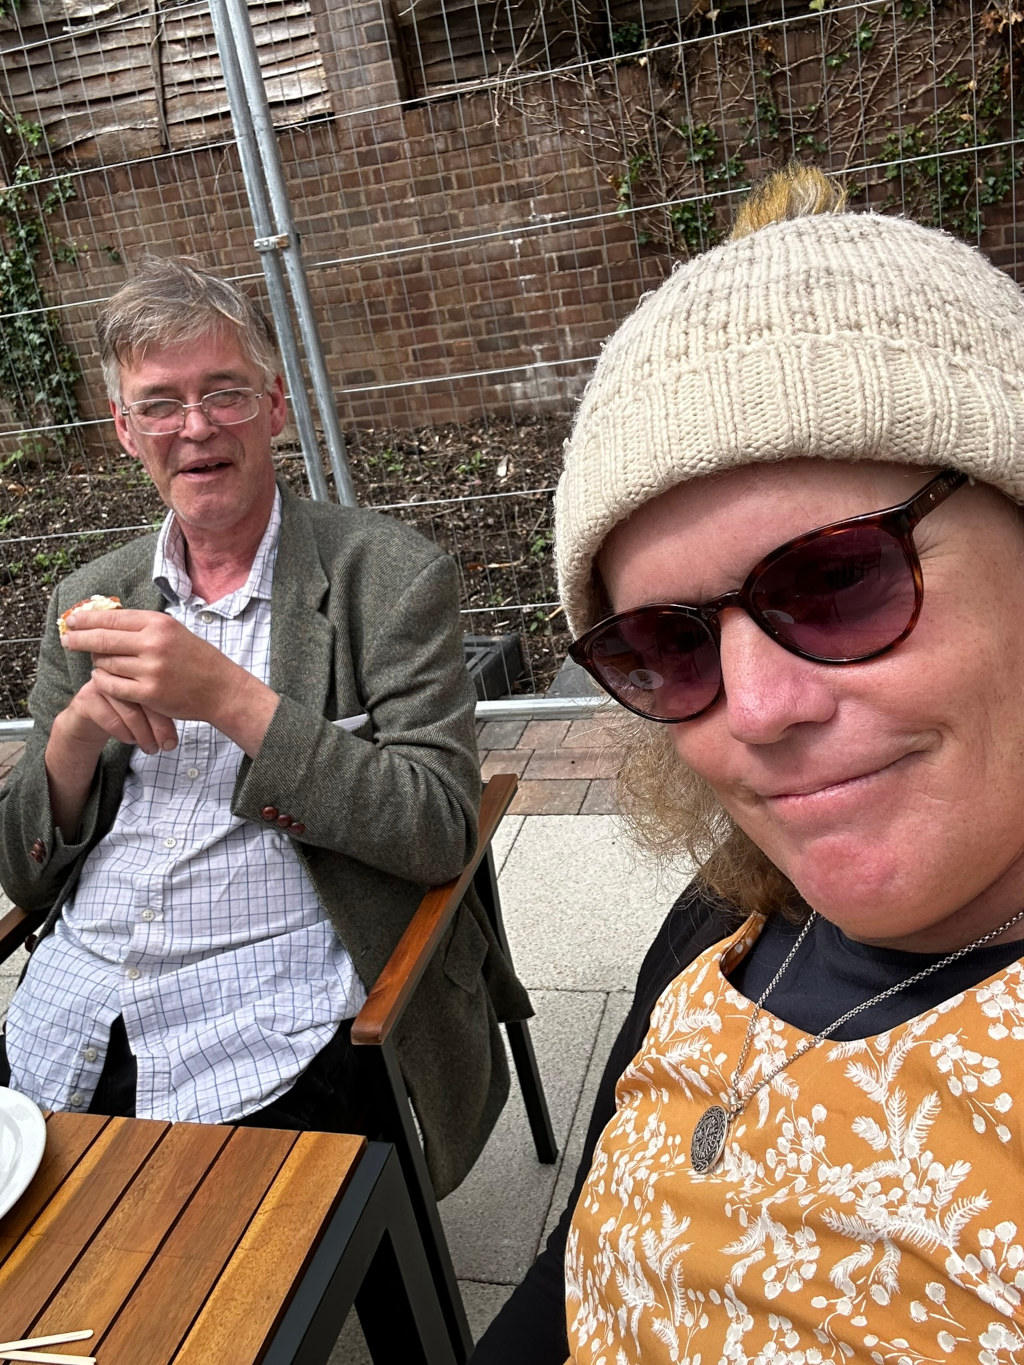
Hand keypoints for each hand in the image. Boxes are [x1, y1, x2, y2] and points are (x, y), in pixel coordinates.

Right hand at [56, 673, 177, 756]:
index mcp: (142, 666)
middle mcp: (122, 670)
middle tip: (168, 747)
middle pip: (147, 698)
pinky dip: (124, 734)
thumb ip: (168, 709)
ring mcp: (102, 681)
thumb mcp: (150, 706)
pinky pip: (110, 718)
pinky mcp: (86, 697)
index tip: (176, 740)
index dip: (172, 714)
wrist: (90, 716)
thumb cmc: (128, 709)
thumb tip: (182, 733)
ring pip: (129, 710)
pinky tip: (131, 741)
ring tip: (152, 749)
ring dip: (143, 735)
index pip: (162, 688)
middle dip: (160, 727)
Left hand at [61, 607, 239, 724]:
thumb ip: (143, 627)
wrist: (222, 689)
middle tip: (67, 639)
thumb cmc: (197, 659)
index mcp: (159, 624)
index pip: (112, 617)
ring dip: (97, 663)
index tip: (73, 620)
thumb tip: (106, 620)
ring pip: (105, 663)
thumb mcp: (174, 632)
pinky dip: (103, 682)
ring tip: (100, 663)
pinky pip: (112, 686)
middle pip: (102, 639)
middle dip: (79, 639)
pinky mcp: (149, 693)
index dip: (87, 619)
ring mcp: (151, 669)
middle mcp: (154, 643)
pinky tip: (102, 679)